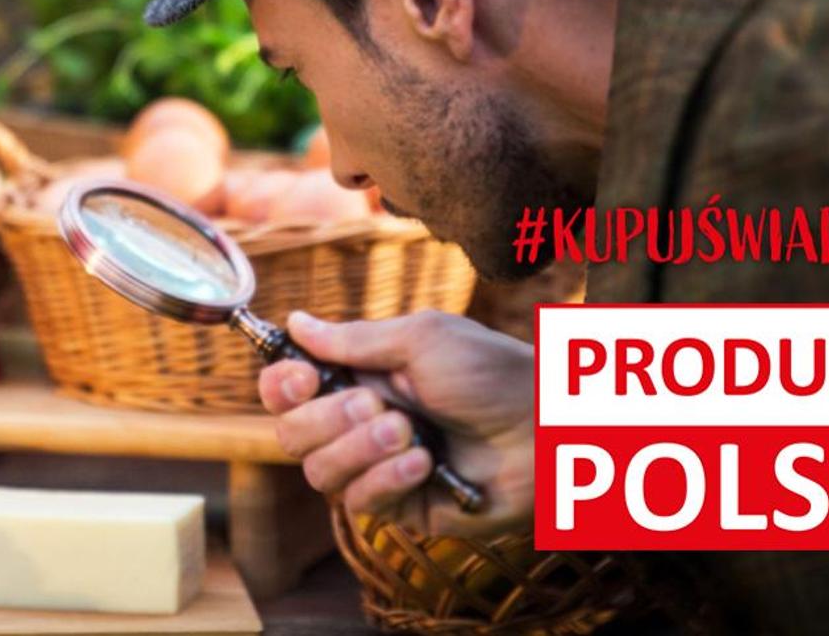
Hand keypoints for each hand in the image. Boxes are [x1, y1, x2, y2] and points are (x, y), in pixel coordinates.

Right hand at [259, 310, 535, 537]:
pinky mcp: (399, 506)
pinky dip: (386, 478)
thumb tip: (296, 322)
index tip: (305, 377)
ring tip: (409, 433)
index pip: (286, 389)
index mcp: (359, 377)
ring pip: (320, 472)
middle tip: (379, 404)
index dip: (281, 385)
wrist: (547, 430)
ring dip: (360, 448)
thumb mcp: (422, 340)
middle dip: (328, 418)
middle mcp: (359, 423)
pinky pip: (359, 502)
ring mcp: (376, 467)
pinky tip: (424, 463)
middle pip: (292, 434)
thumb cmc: (493, 374)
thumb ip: (353, 339)